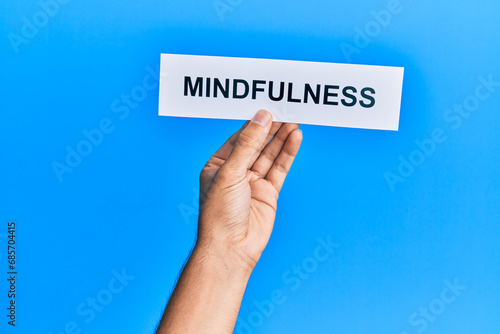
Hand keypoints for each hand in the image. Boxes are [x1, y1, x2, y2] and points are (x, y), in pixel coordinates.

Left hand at [197, 110, 302, 269]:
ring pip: (270, 154)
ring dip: (282, 138)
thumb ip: (248, 144)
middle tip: (286, 109)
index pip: (239, 137)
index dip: (254, 122)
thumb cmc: (220, 213)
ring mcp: (253, 182)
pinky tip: (295, 138)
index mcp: (217, 165)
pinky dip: (287, 153)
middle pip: (256, 144)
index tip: (268, 107)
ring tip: (295, 119)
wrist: (231, 249)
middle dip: (271, 128)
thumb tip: (261, 117)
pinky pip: (279, 168)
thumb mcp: (230, 173)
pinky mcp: (269, 193)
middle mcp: (235, 172)